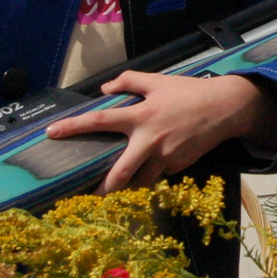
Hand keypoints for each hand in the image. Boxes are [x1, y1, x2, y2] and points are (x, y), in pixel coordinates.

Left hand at [47, 71, 276, 192]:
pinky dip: (153, 172)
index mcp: (141, 115)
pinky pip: (159, 173)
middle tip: (90, 196)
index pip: (100, 121)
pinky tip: (155, 165)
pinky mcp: (178, 165)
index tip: (51, 133)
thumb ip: (130, 81)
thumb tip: (104, 90)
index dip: (74, 127)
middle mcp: (150, 139)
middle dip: (104, 188)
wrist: (226, 108)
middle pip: (120, 172)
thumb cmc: (189, 92)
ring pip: (140, 179)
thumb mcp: (159, 81)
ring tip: (122, 183)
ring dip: (130, 182)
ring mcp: (165, 156)